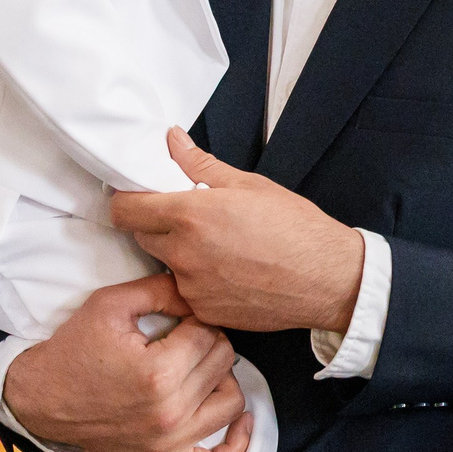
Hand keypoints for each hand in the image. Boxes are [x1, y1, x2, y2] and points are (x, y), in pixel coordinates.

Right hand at [0, 274, 254, 451]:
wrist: (40, 397)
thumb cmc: (74, 348)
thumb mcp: (111, 303)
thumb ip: (161, 289)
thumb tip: (199, 289)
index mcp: (158, 373)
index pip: (209, 334)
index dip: (196, 318)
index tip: (178, 318)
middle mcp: (168, 412)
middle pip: (223, 364)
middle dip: (209, 343)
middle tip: (185, 339)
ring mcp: (167, 443)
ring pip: (230, 404)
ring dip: (222, 380)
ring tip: (200, 368)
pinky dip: (235, 448)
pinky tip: (240, 421)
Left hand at [111, 129, 365, 333]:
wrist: (328, 279)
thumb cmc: (295, 228)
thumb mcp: (249, 185)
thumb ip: (199, 164)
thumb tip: (172, 140)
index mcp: (189, 215)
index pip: (124, 210)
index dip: (128, 201)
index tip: (141, 197)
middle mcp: (183, 254)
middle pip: (142, 236)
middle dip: (157, 225)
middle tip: (190, 219)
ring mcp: (192, 287)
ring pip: (167, 265)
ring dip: (180, 255)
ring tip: (220, 249)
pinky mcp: (204, 311)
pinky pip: (188, 291)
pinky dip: (200, 281)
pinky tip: (231, 273)